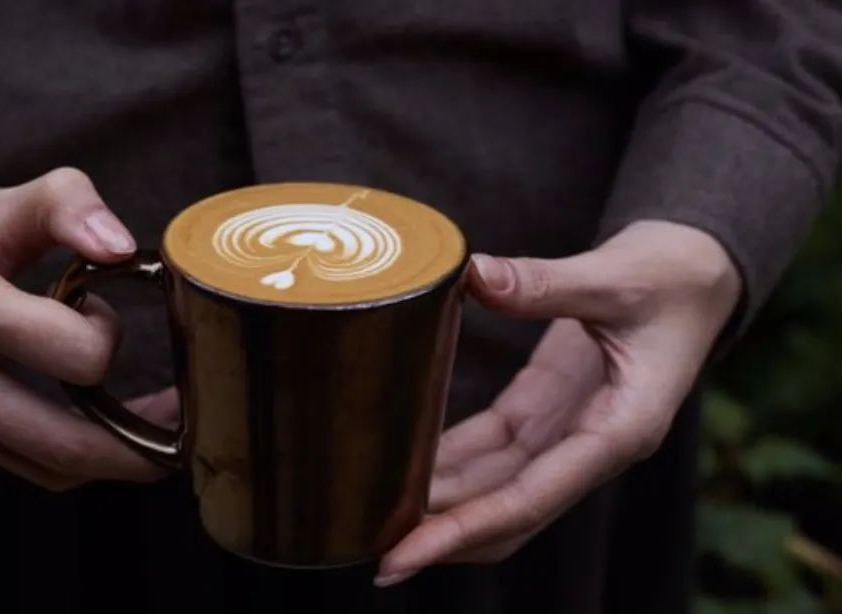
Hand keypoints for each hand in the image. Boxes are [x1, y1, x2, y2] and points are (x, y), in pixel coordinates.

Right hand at [0, 165, 176, 489]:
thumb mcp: (7, 194)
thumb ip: (71, 206)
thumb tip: (124, 247)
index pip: (71, 357)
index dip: (107, 336)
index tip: (100, 305)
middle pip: (61, 442)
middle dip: (136, 446)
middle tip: (187, 431)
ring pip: (43, 465)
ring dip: (108, 459)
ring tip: (153, 435)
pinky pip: (16, 462)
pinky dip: (68, 456)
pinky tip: (101, 429)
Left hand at [375, 220, 740, 585]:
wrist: (695, 272)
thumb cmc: (673, 277)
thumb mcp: (618, 276)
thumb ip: (548, 283)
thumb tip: (474, 275)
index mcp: (619, 432)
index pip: (526, 501)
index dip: (458, 532)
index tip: (400, 558)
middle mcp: (591, 448)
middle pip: (504, 514)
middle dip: (439, 537)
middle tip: (370, 547)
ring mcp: (566, 433)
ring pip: (493, 489)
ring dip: (438, 503)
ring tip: (372, 509)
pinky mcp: (545, 410)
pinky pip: (489, 449)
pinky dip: (446, 460)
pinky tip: (397, 461)